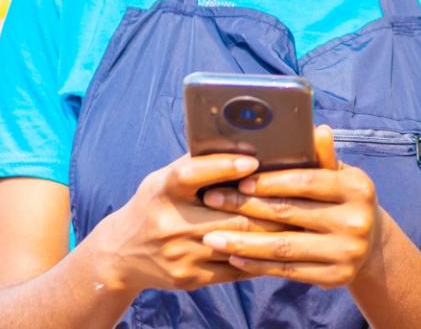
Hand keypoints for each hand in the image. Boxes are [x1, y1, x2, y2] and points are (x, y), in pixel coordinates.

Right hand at [80, 153, 284, 292]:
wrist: (122, 254)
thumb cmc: (155, 205)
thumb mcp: (164, 179)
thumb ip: (198, 163)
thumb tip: (243, 141)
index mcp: (163, 190)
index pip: (192, 174)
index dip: (223, 166)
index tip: (253, 161)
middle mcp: (170, 223)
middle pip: (229, 217)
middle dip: (266, 207)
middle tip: (297, 196)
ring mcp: (181, 254)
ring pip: (238, 245)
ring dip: (271, 234)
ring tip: (298, 221)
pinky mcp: (191, 278)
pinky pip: (235, 268)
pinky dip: (259, 257)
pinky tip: (279, 247)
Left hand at [200, 126, 385, 287]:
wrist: (370, 246)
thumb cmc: (342, 200)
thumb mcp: (339, 176)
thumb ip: (322, 158)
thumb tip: (316, 129)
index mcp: (357, 188)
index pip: (306, 182)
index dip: (270, 182)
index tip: (238, 181)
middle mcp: (357, 221)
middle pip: (290, 213)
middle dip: (245, 207)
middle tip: (212, 201)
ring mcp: (348, 252)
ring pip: (284, 247)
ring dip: (243, 242)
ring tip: (212, 238)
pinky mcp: (337, 277)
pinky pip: (289, 270)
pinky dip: (258, 265)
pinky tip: (234, 257)